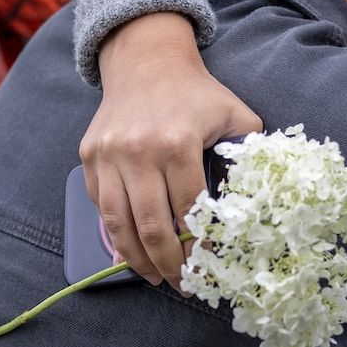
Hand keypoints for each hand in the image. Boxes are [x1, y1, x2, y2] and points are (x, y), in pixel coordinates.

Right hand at [80, 13, 262, 288]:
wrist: (146, 60)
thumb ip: (248, 155)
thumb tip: (258, 201)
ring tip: (153, 278)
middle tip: (180, 285)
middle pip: (152, 226)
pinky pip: (100, 205)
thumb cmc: (196, 93)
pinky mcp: (89, 157)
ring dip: (136, 259)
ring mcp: (108, 155)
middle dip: (168, 264)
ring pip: (118, 223)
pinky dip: (115, 233)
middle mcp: (138, 151)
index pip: (189, 211)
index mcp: (178, 143)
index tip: (207, 268)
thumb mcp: (234, 115)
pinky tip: (132, 250)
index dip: (198, 246)